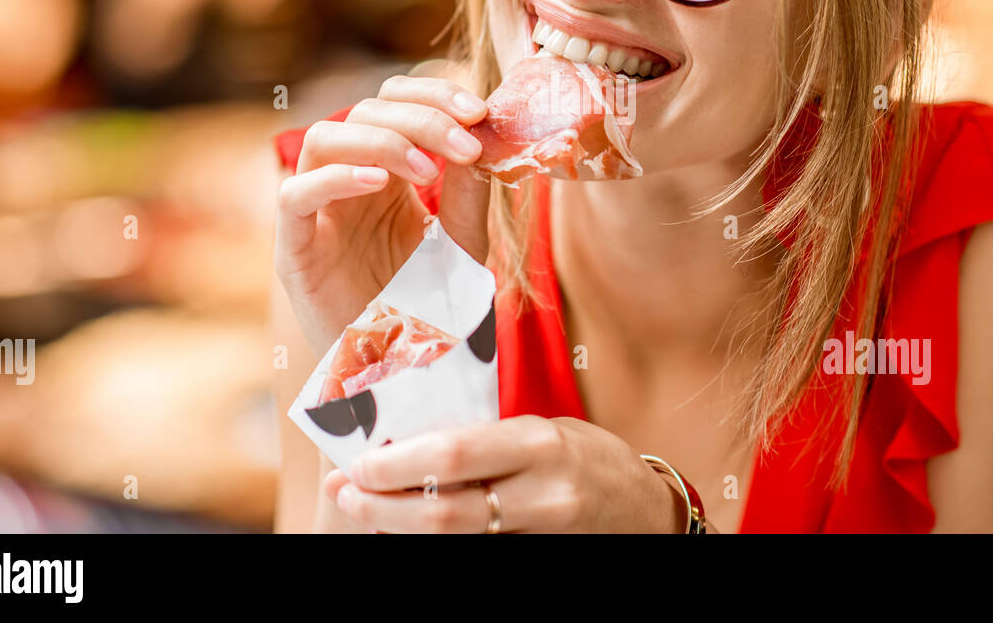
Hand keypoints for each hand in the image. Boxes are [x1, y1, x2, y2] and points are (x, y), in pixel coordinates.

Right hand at [273, 70, 489, 354]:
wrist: (406, 377)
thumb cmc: (433, 309)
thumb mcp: (463, 241)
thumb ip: (469, 189)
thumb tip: (482, 132)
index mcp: (388, 170)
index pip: (395, 101)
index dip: (433, 95)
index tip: (479, 111)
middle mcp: (348, 181)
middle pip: (365, 112)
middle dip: (422, 118)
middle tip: (466, 142)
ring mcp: (318, 213)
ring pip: (325, 139)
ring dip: (381, 139)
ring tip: (428, 169)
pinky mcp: (294, 250)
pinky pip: (294, 196)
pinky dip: (334, 178)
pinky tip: (379, 182)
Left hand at [323, 416, 687, 532]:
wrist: (646, 512)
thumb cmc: (588, 459)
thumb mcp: (544, 430)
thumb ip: (488, 438)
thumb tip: (408, 442)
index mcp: (539, 443)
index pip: (453, 454)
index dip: (396, 463)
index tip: (357, 462)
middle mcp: (543, 493)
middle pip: (444, 510)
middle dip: (382, 504)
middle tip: (346, 493)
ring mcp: (543, 536)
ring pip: (454, 543)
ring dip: (399, 529)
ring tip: (365, 513)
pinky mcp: (538, 562)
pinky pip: (476, 558)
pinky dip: (436, 547)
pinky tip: (406, 533)